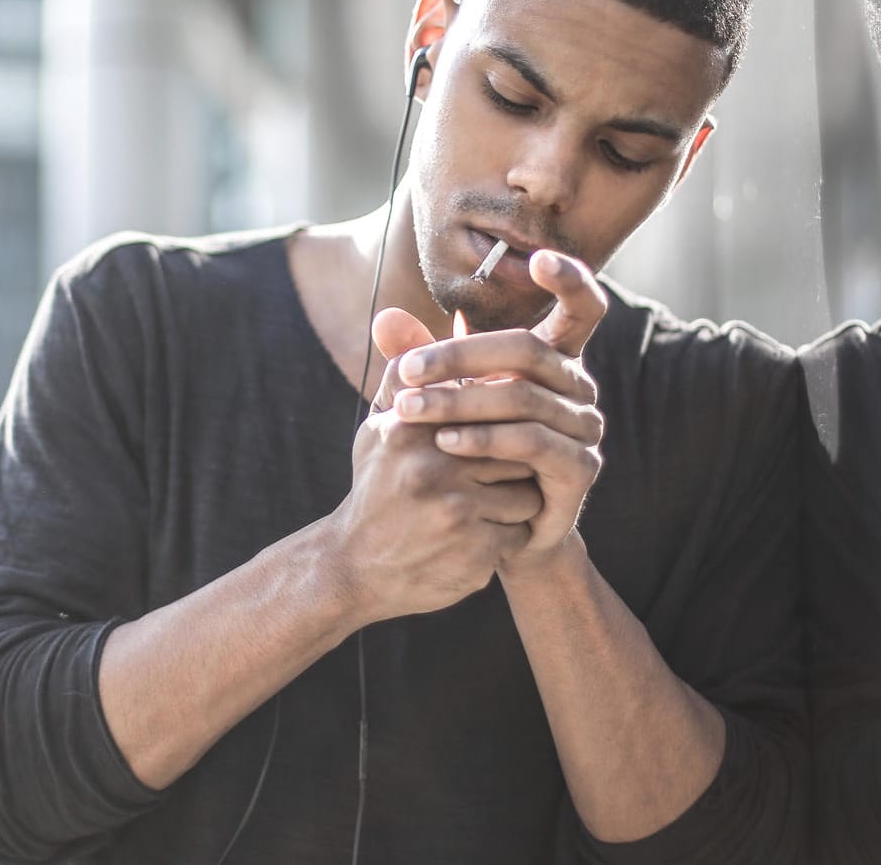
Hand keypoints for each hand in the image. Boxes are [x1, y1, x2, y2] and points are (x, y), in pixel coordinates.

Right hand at [326, 315, 543, 621]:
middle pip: (516, 444)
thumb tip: (395, 313)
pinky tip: (478, 540)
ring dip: (516, 501)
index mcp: (411, 426)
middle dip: (516, 460)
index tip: (501, 430)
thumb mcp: (380, 428)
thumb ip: (399, 373)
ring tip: (485, 507)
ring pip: (526, 490)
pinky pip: (520, 532)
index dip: (502, 419)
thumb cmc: (376, 487)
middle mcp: (432, 465)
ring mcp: (455, 511)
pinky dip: (508, 537)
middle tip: (500, 473)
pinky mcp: (475, 552)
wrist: (354, 568)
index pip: (491, 403)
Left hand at [391, 251, 608, 571]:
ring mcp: (585, 429)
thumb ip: (419, 359)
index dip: (570, 279)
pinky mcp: (579, 471)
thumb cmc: (465, 454)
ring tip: (406, 411)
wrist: (489, 532)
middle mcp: (579, 387)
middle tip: (405, 370)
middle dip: (459, 356)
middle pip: (529, 350)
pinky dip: (486, 440)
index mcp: (555, 359)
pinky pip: (534, 444)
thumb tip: (383, 317)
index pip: (583, 307)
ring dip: (459, 401)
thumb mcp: (438, 401)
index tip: (536, 258)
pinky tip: (445, 443)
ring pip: (525, 398)